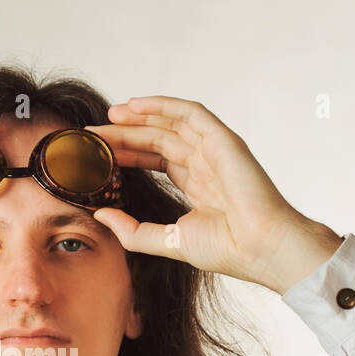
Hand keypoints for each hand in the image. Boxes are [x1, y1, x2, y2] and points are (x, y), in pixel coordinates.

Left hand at [84, 96, 339, 294]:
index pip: (154, 159)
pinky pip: (191, 114)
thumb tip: (100, 214)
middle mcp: (205, 164)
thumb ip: (133, 230)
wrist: (261, 249)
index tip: (97, 154)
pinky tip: (135, 105)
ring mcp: (215, 150)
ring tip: (108, 115)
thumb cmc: (227, 250)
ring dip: (139, 116)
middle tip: (93, 133)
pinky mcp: (224, 141)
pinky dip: (163, 105)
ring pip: (170, 123)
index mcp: (196, 185)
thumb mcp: (167, 242)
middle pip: (157, 140)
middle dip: (124, 133)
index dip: (126, 153)